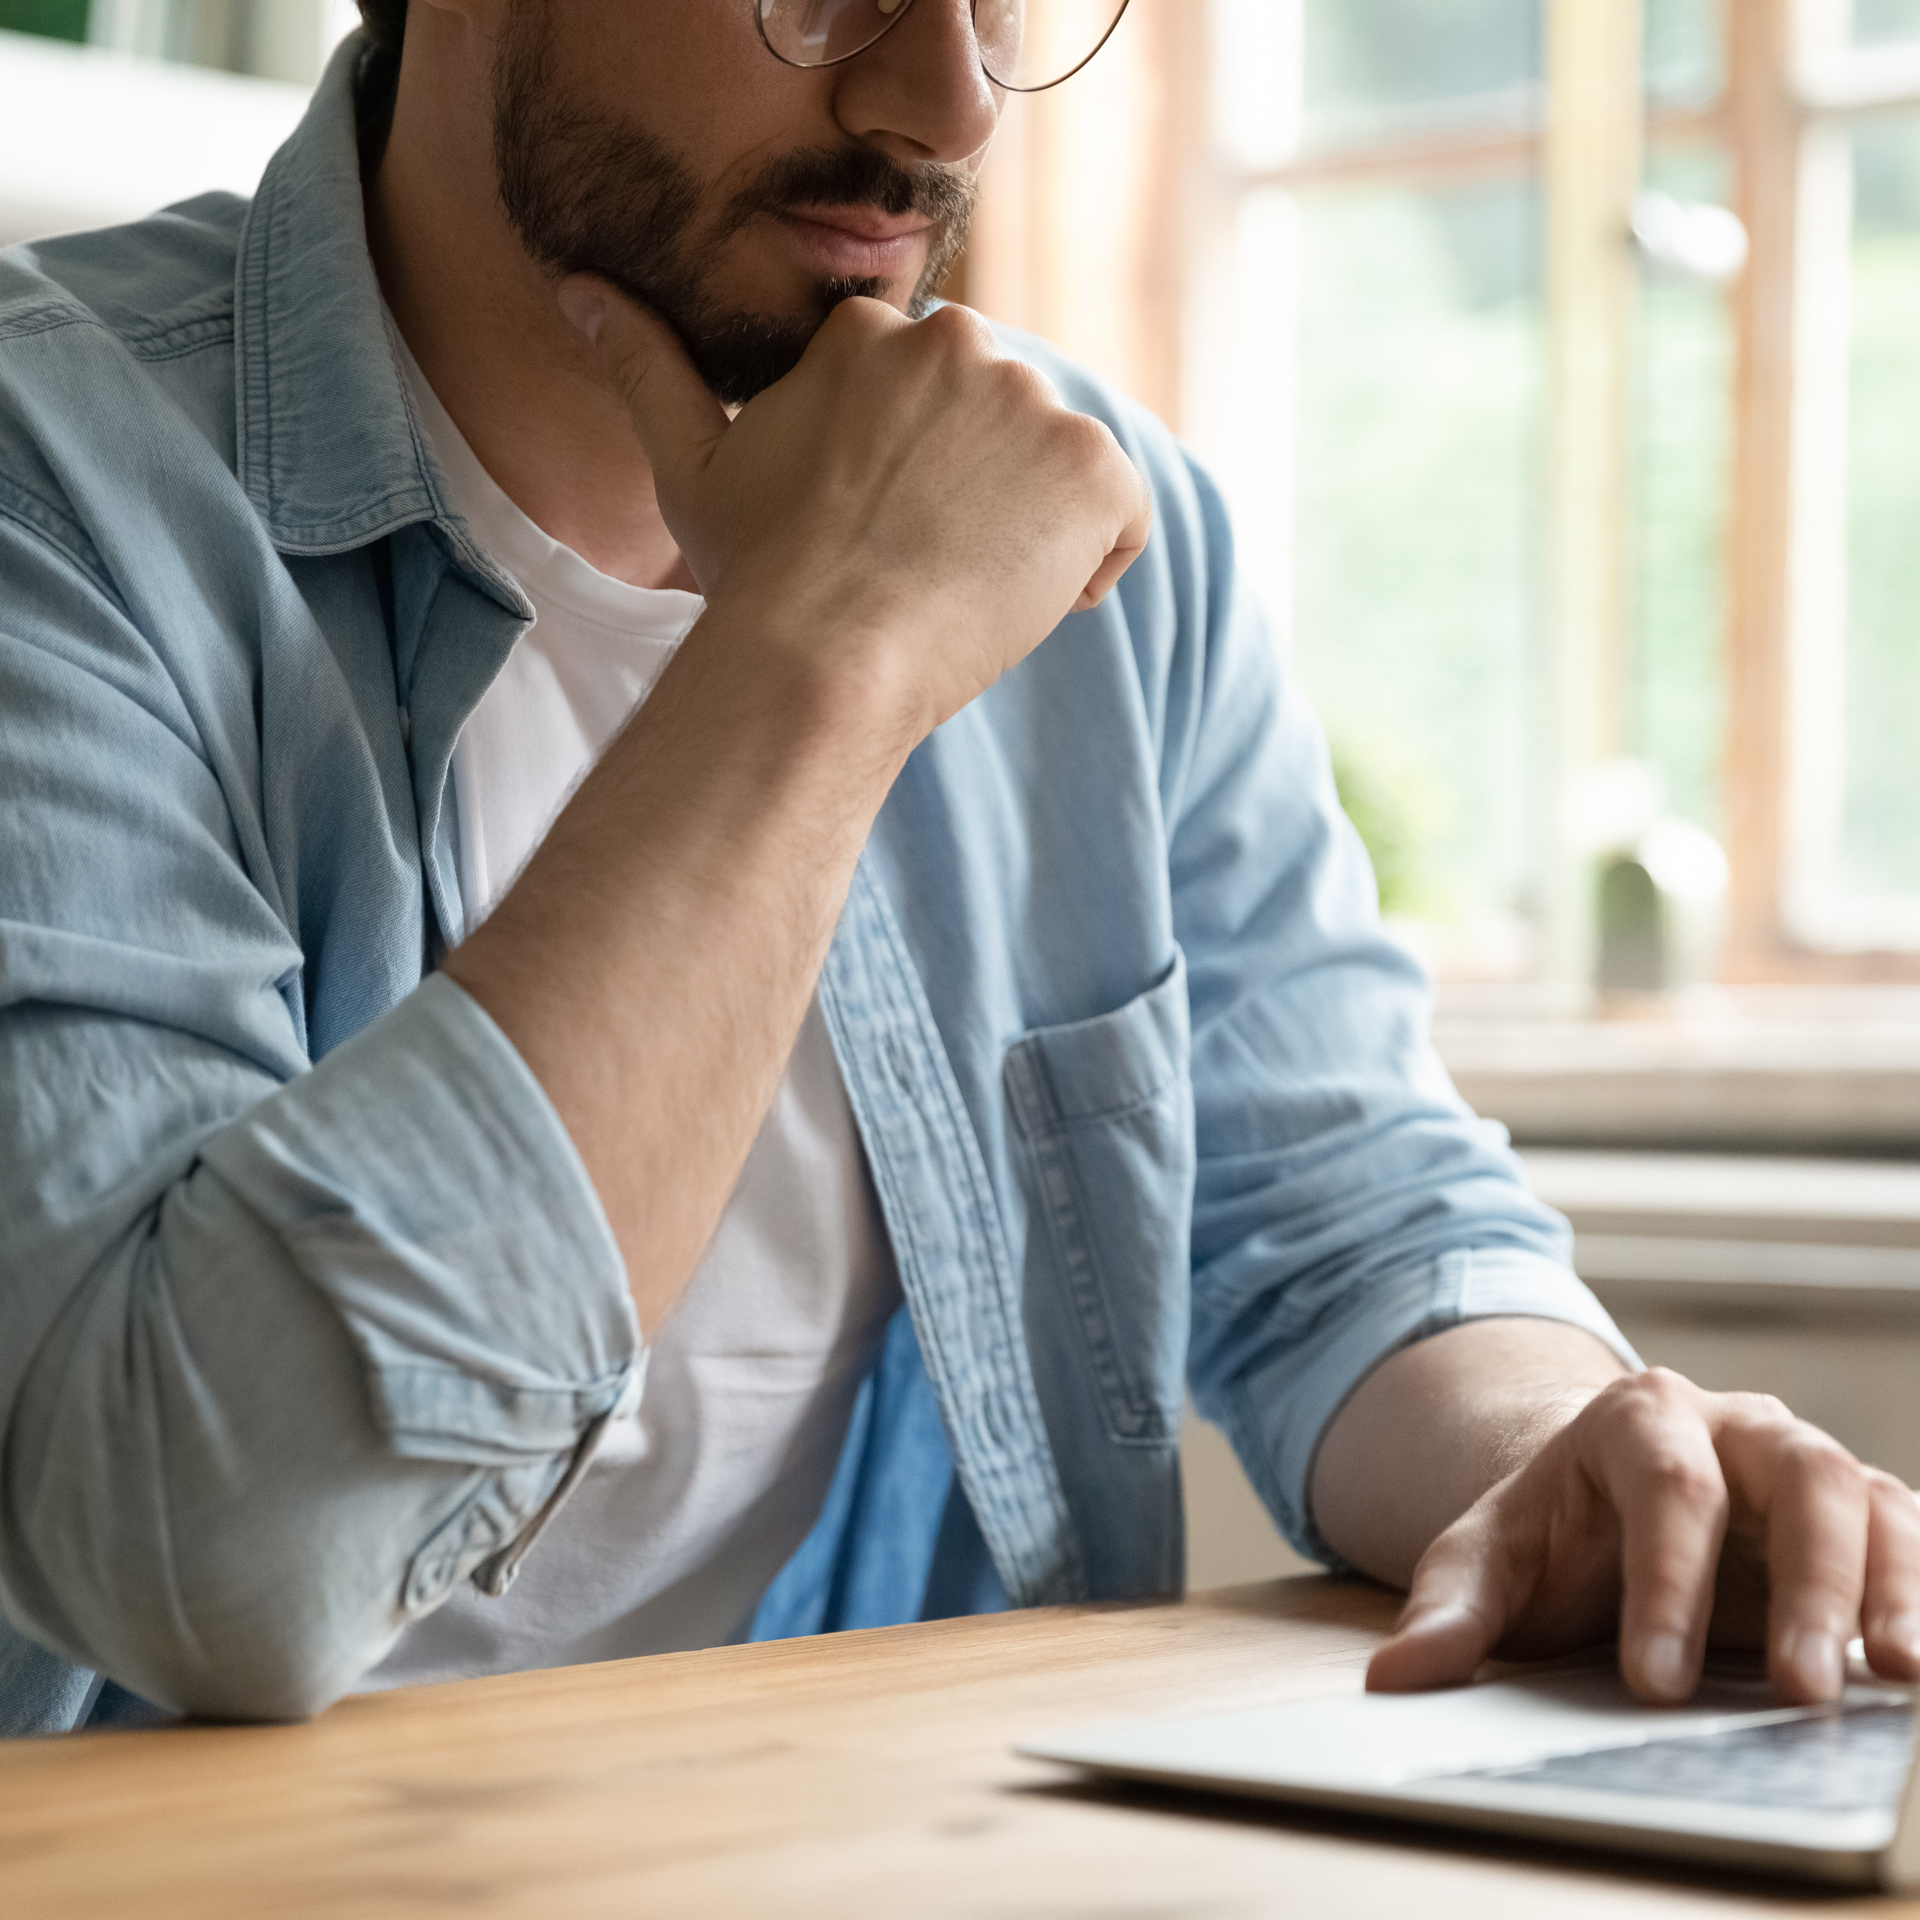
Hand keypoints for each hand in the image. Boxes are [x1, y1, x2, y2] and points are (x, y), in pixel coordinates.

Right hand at [556, 278, 1152, 749]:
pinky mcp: (1096, 470)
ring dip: (1027, 533)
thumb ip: (645, 364)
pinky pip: (1123, 518)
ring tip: (957, 590)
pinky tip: (1020, 601)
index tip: (879, 535)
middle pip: (1000, 432)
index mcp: (875, 334)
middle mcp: (963, 344)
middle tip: (914, 572)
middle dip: (975, 498)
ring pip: (1059, 475)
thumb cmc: (755, 574)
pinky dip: (1090, 566)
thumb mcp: (689, 462)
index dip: (916, 478)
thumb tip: (581, 284)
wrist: (822, 657)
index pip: (931, 402)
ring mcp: (1036, 405)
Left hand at [1367, 1368, 1919, 1703]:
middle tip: (1799, 1689)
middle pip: (1796, 1475)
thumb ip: (1446, 1612)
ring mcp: (1805, 1466)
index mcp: (1636, 1417)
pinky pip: (1907, 1538)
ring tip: (1895, 1676)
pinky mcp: (1857, 1520)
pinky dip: (1919, 1593)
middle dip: (1806, 1584)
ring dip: (1888, 1586)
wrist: (1599, 1513)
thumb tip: (1393, 1678)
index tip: (1654, 1679)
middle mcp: (1736, 1426)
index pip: (1667, 1484)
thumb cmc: (1548, 1537)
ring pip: (1866, 1499)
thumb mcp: (1484, 1563)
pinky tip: (1914, 1664)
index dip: (1668, 1581)